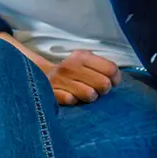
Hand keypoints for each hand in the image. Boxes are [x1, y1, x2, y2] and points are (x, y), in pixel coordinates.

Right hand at [0, 34, 118, 105]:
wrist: (40, 76)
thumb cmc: (71, 73)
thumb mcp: (85, 63)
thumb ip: (103, 69)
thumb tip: (115, 80)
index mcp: (82, 56)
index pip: (111, 69)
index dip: (115, 79)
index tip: (110, 82)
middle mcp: (70, 66)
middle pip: (104, 84)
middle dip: (103, 90)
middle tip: (96, 89)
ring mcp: (59, 79)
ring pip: (90, 94)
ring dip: (89, 97)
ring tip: (83, 94)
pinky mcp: (51, 92)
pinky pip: (71, 100)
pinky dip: (73, 101)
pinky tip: (70, 97)